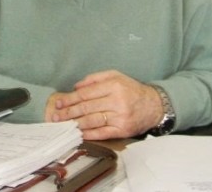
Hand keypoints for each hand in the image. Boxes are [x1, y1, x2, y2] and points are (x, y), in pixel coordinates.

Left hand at [47, 70, 164, 139]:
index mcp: (114, 86)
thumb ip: (95, 78)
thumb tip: (76, 86)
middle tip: (56, 116)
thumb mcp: (116, 76)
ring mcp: (120, 117)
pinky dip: (89, 134)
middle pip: (87, 107)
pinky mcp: (123, 130)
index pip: (86, 93)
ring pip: (93, 121)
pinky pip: (102, 133)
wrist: (154, 105)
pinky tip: (79, 133)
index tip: (60, 103)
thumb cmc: (132, 90)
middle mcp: (117, 101)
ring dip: (76, 123)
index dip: (70, 99)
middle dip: (69, 112)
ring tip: (64, 124)